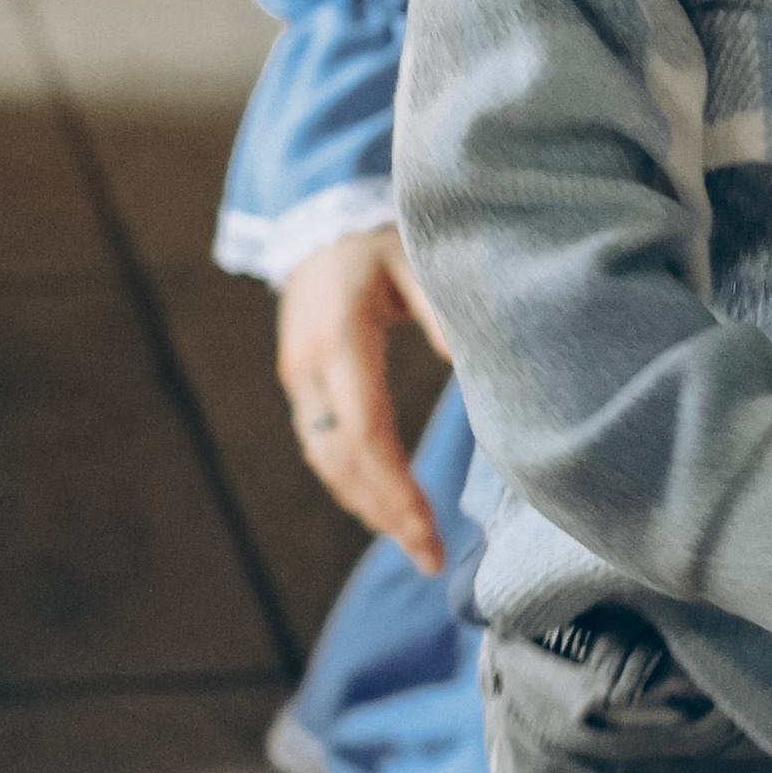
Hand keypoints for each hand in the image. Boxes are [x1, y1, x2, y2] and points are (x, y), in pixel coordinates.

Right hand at [277, 224, 455, 573]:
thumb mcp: (418, 260)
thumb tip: (473, 369)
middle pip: (341, 460)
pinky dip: (351, 482)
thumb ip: (446, 312)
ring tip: (413, 543)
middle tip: (429, 557)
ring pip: (324, 460)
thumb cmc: (378, 238)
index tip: (427, 527)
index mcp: (340, 339)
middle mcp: (308, 368)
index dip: (393, 486)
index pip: (364, 431)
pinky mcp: (299, 382)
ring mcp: (297, 377)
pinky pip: (320, 445)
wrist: (316, 215)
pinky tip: (383, 506)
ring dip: (365, 506)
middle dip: (383, 513)